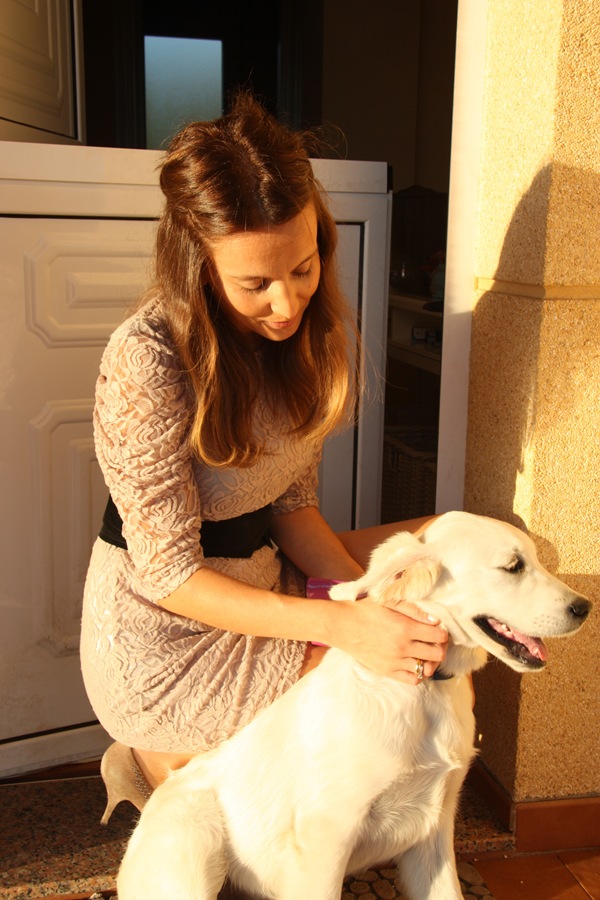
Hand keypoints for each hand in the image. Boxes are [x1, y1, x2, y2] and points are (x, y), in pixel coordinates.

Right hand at [330, 598, 447, 684]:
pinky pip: (413, 680)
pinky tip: (413, 662)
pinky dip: (417, 673)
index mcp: (405, 627)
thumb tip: (436, 621)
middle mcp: (403, 647)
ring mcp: (395, 661)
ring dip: (430, 661)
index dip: (442, 632)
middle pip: (438, 654)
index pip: (440, 636)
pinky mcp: (387, 671)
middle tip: (434, 641)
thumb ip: (414, 610)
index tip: (437, 629)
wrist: (342, 625)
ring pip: (427, 669)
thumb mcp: (389, 601)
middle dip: (440, 647)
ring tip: (424, 653)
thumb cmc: (365, 609)